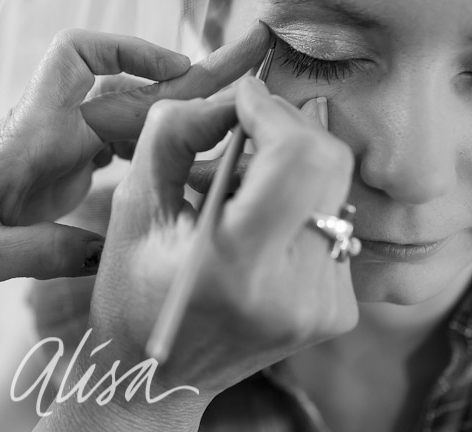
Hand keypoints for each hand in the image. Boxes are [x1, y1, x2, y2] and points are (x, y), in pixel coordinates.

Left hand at [0, 26, 269, 306]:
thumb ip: (43, 252)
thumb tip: (112, 250)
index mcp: (28, 138)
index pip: (84, 67)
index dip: (133, 52)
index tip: (180, 70)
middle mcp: (45, 132)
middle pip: (120, 84)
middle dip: (177, 75)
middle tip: (240, 77)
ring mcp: (50, 151)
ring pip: (120, 113)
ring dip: (167, 113)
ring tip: (223, 125)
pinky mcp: (51, 173)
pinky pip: (109, 147)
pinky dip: (145, 147)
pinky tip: (174, 167)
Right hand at [87, 79, 358, 400]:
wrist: (159, 376)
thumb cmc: (132, 291)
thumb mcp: (133, 204)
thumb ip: (175, 132)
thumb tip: (233, 95)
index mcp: (237, 265)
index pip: (298, 155)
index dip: (272, 110)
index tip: (239, 100)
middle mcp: (295, 289)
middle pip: (329, 163)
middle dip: (287, 128)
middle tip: (242, 131)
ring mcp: (325, 304)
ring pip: (334, 189)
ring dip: (292, 165)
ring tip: (240, 185)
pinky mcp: (339, 309)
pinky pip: (333, 223)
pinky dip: (298, 203)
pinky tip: (258, 221)